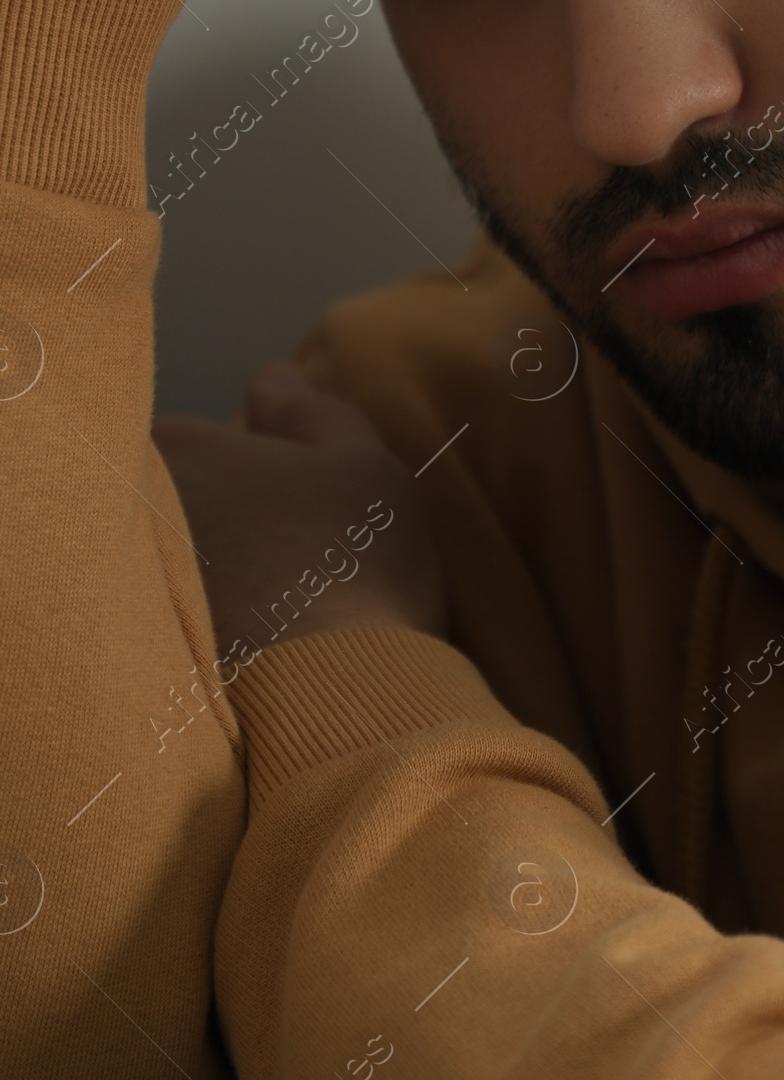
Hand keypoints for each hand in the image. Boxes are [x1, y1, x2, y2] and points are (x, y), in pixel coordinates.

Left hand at [155, 364, 446, 667]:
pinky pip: (163, 627)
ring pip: (164, 565)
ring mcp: (126, 593)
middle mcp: (130, 516)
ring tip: (276, 609)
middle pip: (167, 503)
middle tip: (283, 556)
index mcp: (175, 450)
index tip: (282, 498)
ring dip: (205, 577)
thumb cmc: (352, 562)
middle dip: (211, 520)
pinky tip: (255, 652)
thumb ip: (309, 410)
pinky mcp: (137, 662)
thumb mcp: (360, 462)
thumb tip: (268, 378)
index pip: (189, 439)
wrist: (336, 701)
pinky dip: (201, 631)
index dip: (237, 465)